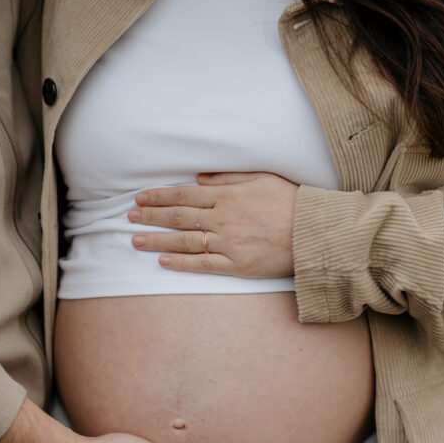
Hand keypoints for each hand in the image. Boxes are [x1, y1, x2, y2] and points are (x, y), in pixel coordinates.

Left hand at [129, 171, 298, 277]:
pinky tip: (162, 262)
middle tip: (128, 217)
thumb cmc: (291, 202)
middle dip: (151, 216)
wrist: (314, 232)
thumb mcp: (262, 178)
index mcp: (227, 196)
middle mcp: (223, 219)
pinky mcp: (236, 265)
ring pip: (185, 241)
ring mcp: (228, 243)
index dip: (159, 196)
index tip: (140, 197)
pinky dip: (181, 263)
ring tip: (135, 241)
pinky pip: (203, 264)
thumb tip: (200, 178)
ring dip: (158, 240)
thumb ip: (229, 177)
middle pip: (179, 216)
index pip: (185, 195)